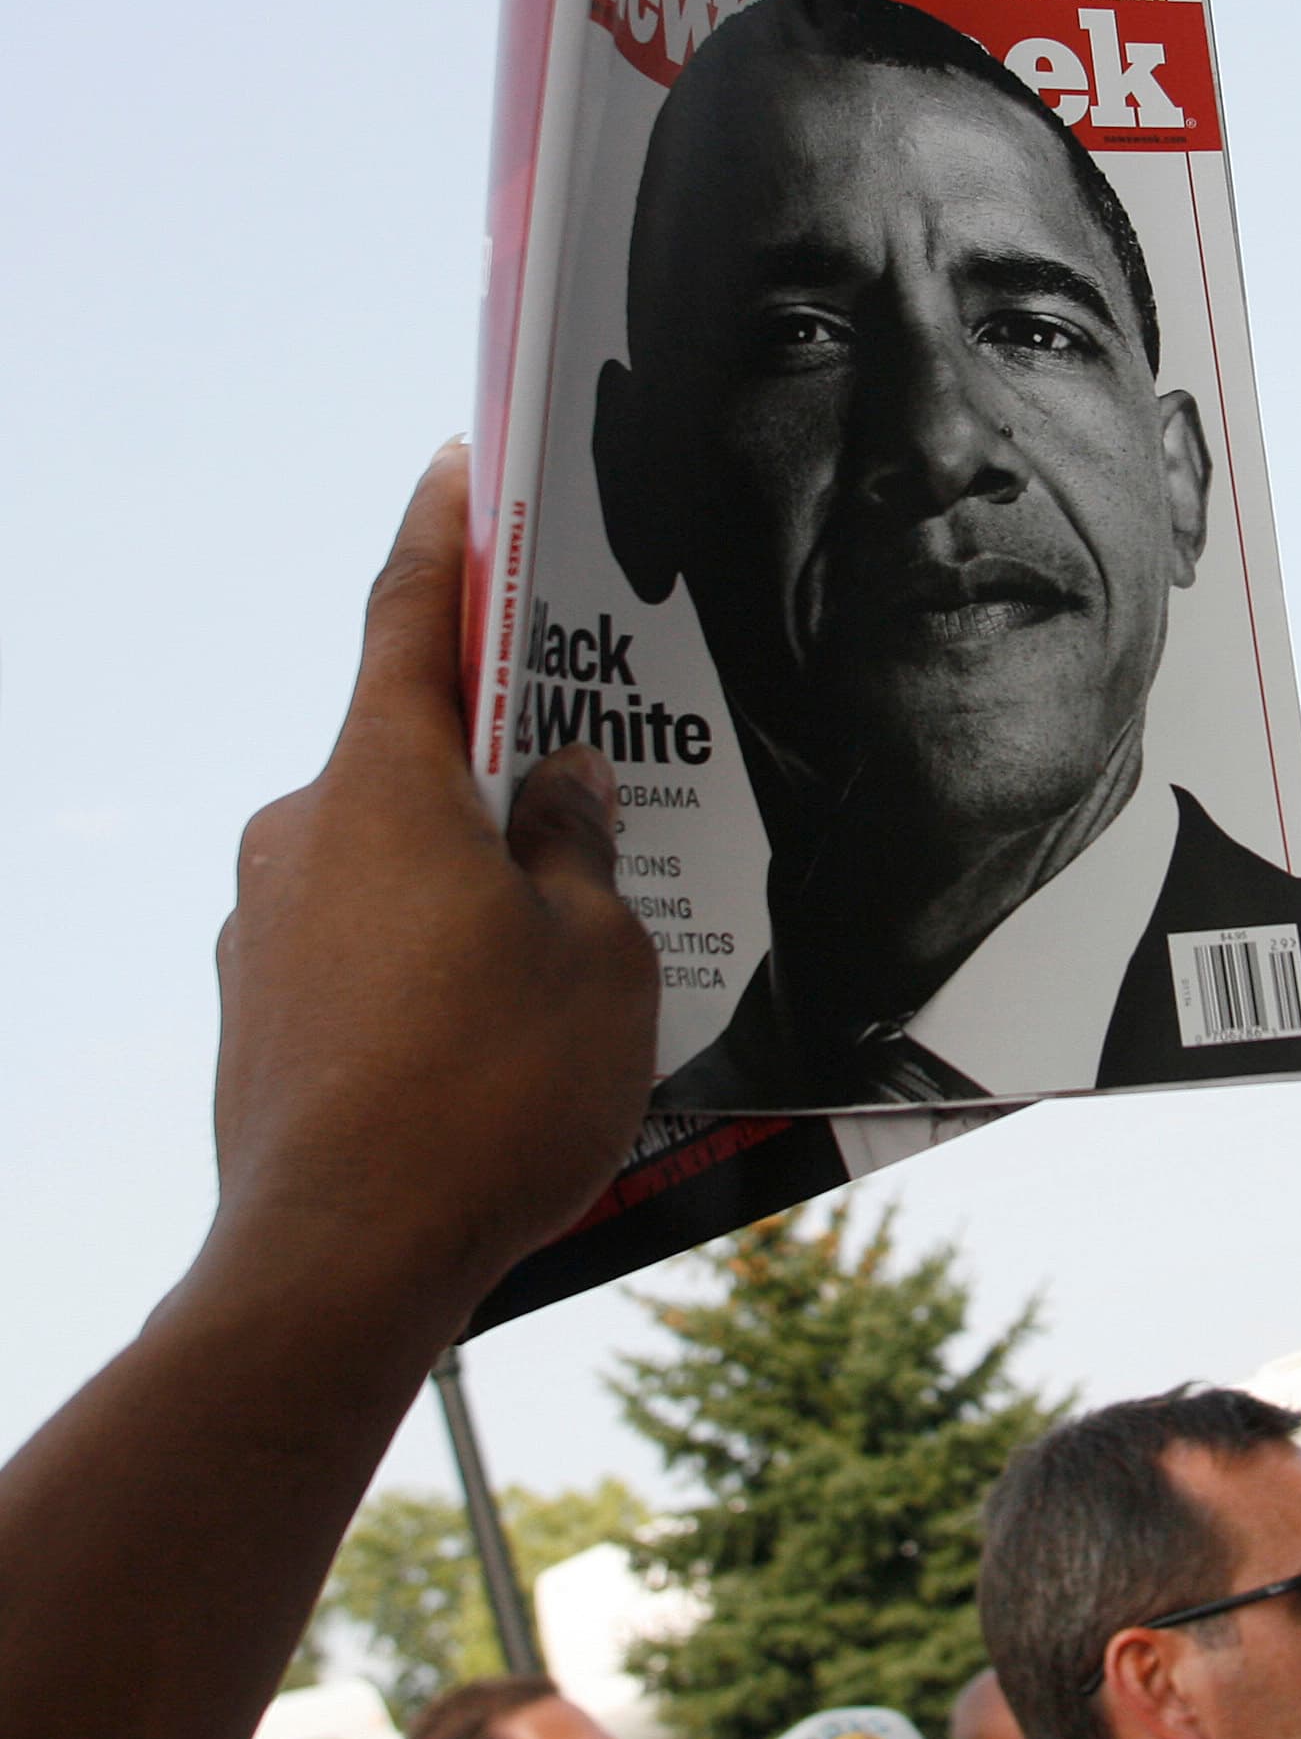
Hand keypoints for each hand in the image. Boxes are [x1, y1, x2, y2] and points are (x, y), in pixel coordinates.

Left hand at [203, 441, 657, 1330]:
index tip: (460, 470)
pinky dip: (436, 958)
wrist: (338, 1268)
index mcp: (382, 790)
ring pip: (395, 864)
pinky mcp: (262, 1019)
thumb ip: (580, 851)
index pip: (410, 622)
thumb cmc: (485, 1095)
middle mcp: (302, 840)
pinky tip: (506, 1032)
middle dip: (504, 767)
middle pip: (414, 760)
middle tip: (600, 789)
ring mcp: (267, 933)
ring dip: (475, 880)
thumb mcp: (596, 955)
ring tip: (576, 954)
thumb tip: (560, 793)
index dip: (446, 541)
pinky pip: (367, 948)